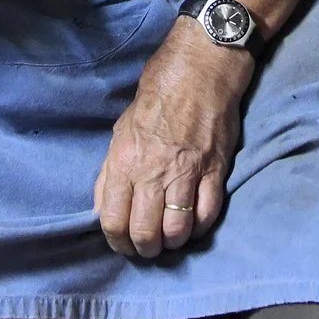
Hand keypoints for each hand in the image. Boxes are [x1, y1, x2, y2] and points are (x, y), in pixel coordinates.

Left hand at [94, 19, 254, 257]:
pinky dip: (201, 227)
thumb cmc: (157, 95)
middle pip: (145, 234)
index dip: (118, 242)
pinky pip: (208, 215)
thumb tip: (103, 207)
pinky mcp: (215, 170)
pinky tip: (196, 222)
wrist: (199, 69)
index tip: (125, 244)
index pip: (112, 220)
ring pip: (177, 230)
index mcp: (124, 160)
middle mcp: (152, 171)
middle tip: (151, 246)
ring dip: (174, 242)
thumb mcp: (121, 129)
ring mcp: (186, 172)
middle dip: (146, 249)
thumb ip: (111, 170)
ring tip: (173, 237)